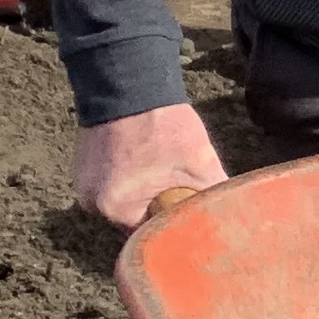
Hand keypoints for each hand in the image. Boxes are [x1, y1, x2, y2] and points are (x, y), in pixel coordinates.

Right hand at [75, 102, 227, 227]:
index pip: (151, 236)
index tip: (190, 211)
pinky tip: (147, 160)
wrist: (130, 83)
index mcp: (113, 208)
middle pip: (138, 221)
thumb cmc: (163, 123)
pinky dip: (132, 178)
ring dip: (147, 192)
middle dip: (161, 208)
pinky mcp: (84, 168)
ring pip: (128, 203)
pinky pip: (115, 185)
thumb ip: (214, 198)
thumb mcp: (201, 164)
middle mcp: (91, 203)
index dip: (174, 225)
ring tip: (163, 169)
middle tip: (181, 186)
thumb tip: (235, 219)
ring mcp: (83, 185)